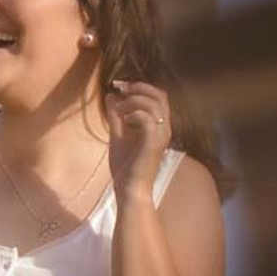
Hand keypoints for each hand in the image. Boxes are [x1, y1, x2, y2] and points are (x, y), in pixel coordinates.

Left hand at [105, 80, 171, 201]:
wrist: (129, 190)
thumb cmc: (126, 167)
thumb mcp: (117, 135)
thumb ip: (116, 116)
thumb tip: (112, 95)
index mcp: (158, 126)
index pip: (157, 96)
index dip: (139, 86)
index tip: (117, 85)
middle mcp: (164, 129)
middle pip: (160, 95)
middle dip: (138, 87)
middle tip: (119, 89)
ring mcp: (161, 136)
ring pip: (155, 104)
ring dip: (133, 100)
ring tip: (119, 110)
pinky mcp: (153, 144)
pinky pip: (148, 119)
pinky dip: (134, 113)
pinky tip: (124, 120)